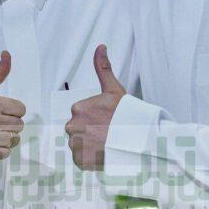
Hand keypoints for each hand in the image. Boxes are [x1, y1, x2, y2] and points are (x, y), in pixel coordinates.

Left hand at [65, 45, 125, 170]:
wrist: (137, 142)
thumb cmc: (127, 116)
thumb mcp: (114, 89)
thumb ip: (103, 68)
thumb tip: (100, 47)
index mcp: (78, 108)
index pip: (82, 114)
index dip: (96, 117)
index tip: (107, 120)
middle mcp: (72, 126)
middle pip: (79, 129)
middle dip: (90, 131)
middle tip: (108, 132)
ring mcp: (75, 145)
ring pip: (79, 144)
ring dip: (90, 144)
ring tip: (107, 143)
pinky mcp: (79, 161)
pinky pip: (81, 159)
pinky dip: (90, 158)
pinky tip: (103, 152)